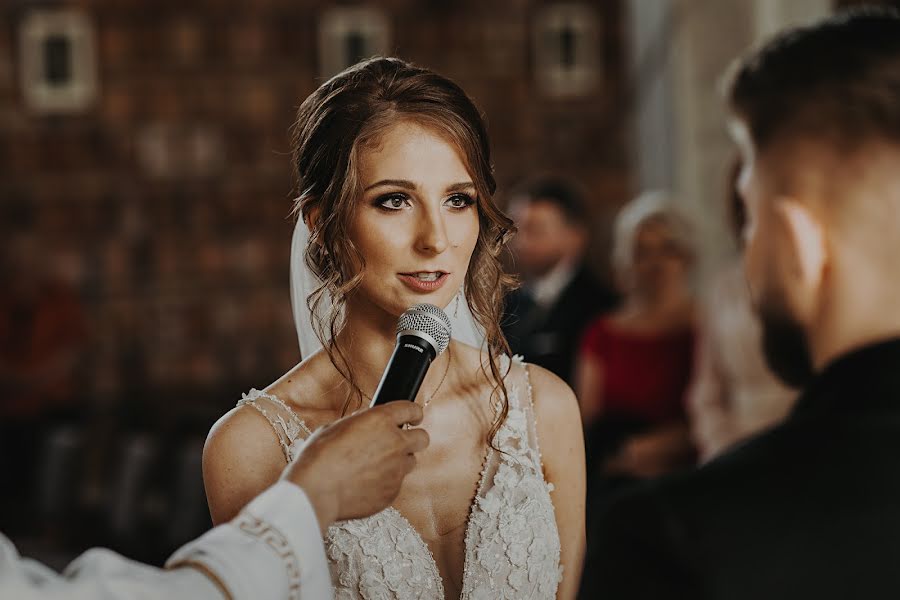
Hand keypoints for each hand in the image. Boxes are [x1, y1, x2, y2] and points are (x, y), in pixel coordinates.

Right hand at [281, 401, 428, 532]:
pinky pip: (396, 484)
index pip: (412, 410)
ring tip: (374, 467)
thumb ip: (360, 425)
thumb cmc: (319, 456)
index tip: (413, 417)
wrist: (315, 490)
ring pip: (410, 462)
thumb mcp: (336, 427)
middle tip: (400, 443)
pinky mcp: (393, 491)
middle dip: (414, 439)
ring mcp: (397, 469)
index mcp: (381, 419)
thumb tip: (368, 428)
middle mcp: (395, 442)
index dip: (413, 413)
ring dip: (398, 462)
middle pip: (423, 438)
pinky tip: (364, 484)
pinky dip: (385, 483)